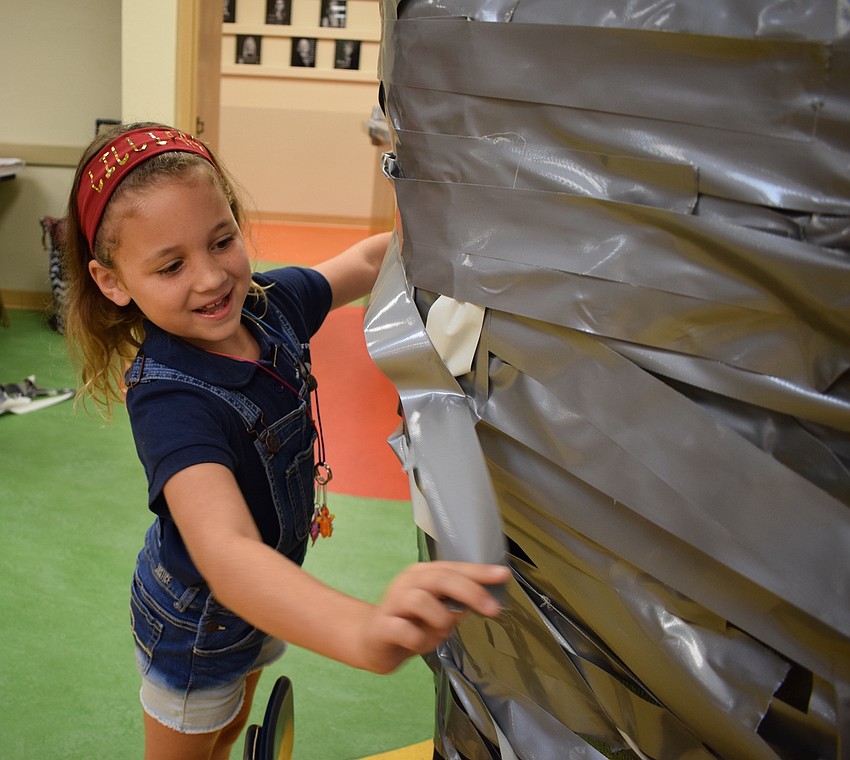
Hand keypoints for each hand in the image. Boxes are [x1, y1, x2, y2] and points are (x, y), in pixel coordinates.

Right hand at [355, 561, 510, 673]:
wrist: (370, 640)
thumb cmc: (410, 623)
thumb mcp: (437, 611)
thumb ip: (457, 604)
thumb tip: (485, 600)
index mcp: (423, 574)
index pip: (454, 568)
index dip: (479, 571)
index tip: (504, 575)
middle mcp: (408, 583)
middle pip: (441, 578)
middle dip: (470, 591)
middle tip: (492, 609)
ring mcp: (393, 602)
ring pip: (422, 601)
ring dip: (440, 620)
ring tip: (440, 633)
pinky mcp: (382, 626)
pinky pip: (406, 631)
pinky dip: (420, 640)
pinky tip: (419, 644)